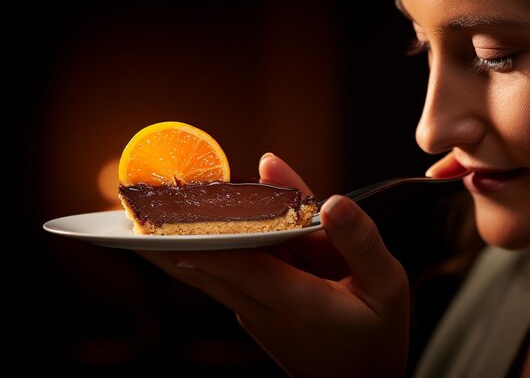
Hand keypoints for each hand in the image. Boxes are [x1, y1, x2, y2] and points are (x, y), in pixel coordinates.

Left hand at [137, 153, 409, 377]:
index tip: (162, 206)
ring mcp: (254, 316)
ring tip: (141, 216)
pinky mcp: (254, 315)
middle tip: (132, 204)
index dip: (197, 230)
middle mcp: (264, 309)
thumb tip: (333, 203)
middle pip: (206, 265)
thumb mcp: (387, 286)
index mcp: (297, 300)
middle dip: (168, 234)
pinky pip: (224, 277)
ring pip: (208, 272)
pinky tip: (195, 227)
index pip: (235, 259)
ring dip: (177, 243)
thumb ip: (360, 241)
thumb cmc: (376, 336)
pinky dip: (207, 252)